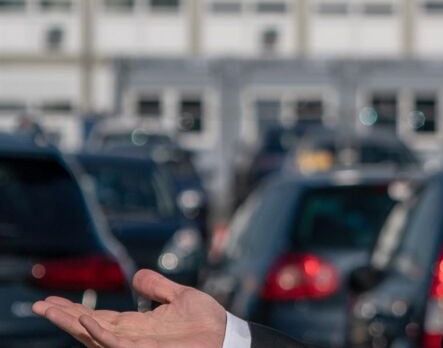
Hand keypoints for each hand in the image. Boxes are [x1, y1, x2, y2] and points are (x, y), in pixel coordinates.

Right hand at [32, 269, 226, 347]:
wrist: (227, 338)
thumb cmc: (208, 323)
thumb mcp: (180, 297)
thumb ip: (157, 287)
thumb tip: (136, 276)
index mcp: (136, 325)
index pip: (98, 317)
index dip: (74, 310)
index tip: (51, 301)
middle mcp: (130, 337)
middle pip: (88, 328)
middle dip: (63, 317)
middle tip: (39, 305)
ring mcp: (135, 346)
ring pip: (94, 336)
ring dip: (71, 323)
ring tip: (49, 310)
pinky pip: (116, 343)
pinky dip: (98, 333)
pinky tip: (84, 321)